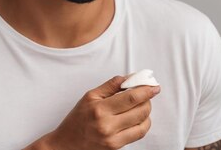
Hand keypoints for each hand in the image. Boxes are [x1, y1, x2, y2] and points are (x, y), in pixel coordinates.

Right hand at [29, 76, 160, 149]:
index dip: (146, 90)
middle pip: (140, 110)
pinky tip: (138, 118)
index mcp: (100, 109)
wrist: (66, 144)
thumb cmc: (77, 120)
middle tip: (147, 93)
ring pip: (142, 123)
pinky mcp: (116, 147)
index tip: (154, 86)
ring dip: (146, 112)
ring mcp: (113, 138)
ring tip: (141, 105)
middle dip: (148, 100)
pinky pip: (138, 134)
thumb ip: (110, 86)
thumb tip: (129, 78)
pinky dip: (143, 124)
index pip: (131, 97)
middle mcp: (107, 125)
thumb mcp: (90, 97)